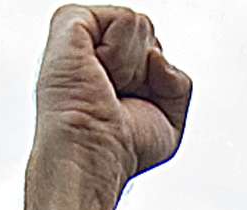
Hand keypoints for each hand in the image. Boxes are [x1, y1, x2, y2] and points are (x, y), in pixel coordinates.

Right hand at [32, 8, 191, 190]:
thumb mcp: (170, 118)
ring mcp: (81, 34)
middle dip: (147, 71)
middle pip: (150, 33)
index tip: (128, 105)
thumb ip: (177, 81)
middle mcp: (94, 48)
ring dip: (134, 65)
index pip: (155, 48)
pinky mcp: (70, 22)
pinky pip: (125, 18)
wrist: (94, 153)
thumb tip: (157, 55)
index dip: (157, 79)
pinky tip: (100, 71)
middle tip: (118, 95)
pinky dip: (123, 51)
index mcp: (111, 67)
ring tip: (107, 86)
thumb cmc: (122, 146)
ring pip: (141, 24)